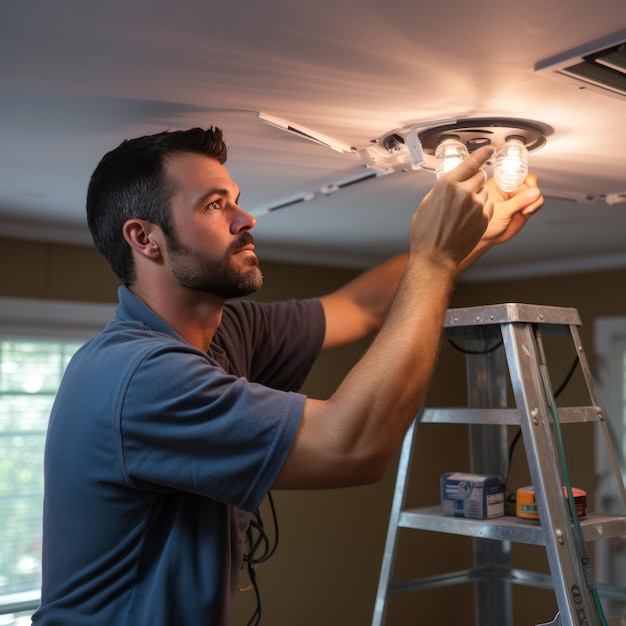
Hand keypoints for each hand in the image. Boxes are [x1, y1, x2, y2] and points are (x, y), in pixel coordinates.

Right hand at [410, 146, 493, 267]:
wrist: (435, 256)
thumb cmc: (426, 234)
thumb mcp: (426, 204)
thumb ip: (441, 190)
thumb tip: (451, 182)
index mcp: (447, 185)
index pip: (471, 162)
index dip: (482, 154)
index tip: (489, 150)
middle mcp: (463, 192)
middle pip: (480, 176)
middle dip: (474, 181)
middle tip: (464, 194)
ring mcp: (476, 206)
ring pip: (485, 192)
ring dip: (477, 196)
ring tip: (463, 212)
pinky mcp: (484, 219)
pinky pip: (488, 206)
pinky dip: (481, 209)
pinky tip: (468, 219)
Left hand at [480, 173, 543, 244]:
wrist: (488, 238)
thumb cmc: (487, 224)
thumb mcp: (502, 211)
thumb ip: (518, 201)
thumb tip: (535, 192)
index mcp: (499, 184)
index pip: (515, 173)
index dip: (523, 177)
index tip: (529, 184)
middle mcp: (509, 188)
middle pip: (529, 181)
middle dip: (531, 192)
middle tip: (525, 204)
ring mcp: (518, 197)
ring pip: (535, 190)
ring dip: (535, 200)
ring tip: (525, 211)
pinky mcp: (524, 205)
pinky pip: (537, 200)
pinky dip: (536, 205)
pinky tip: (526, 212)